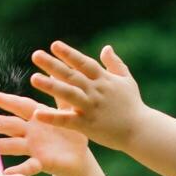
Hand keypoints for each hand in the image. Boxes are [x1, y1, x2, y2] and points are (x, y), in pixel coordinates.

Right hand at [0, 91, 90, 175]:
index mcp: (38, 116)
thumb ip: (61, 93)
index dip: (7, 101)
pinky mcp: (42, 163)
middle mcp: (32, 132)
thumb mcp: (69, 111)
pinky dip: (18, 170)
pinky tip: (5, 174)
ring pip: (12, 145)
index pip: (20, 106)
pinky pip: (28, 166)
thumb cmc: (72, 133)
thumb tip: (53, 70)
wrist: (80, 158)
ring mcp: (34, 148)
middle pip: (10, 125)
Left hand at [27, 41, 146, 149]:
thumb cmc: (133, 105)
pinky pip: (67, 121)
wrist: (141, 131)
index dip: (69, 54)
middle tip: (36, 55)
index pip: (83, 63)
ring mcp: (91, 108)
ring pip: (68, 94)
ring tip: (33, 78)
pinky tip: (37, 114)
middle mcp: (96, 91)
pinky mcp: (88, 125)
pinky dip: (52, 118)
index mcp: (104, 80)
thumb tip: (106, 47)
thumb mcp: (126, 80)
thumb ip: (115, 63)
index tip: (54, 45)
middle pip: (72, 75)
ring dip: (51, 86)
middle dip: (53, 64)